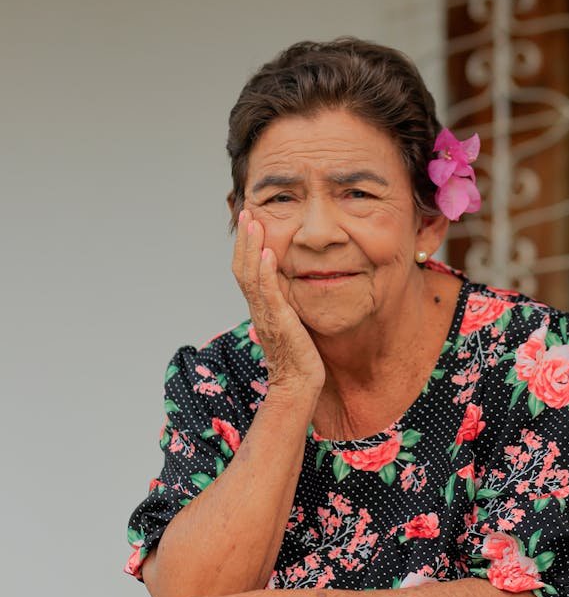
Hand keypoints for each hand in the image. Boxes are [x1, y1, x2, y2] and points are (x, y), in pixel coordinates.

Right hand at [232, 209, 324, 392]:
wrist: (298, 384)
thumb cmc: (298, 357)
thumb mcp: (292, 322)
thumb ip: (287, 303)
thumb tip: (290, 287)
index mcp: (260, 307)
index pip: (246, 271)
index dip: (245, 246)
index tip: (250, 222)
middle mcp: (258, 308)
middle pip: (242, 267)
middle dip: (244, 239)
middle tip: (246, 212)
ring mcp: (266, 315)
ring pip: (250, 276)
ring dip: (251, 247)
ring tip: (254, 222)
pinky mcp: (279, 322)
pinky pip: (268, 293)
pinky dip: (265, 272)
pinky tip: (267, 254)